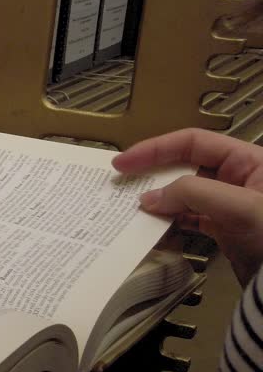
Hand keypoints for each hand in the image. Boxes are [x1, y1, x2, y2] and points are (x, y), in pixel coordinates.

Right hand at [113, 128, 262, 284]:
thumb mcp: (238, 207)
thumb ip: (191, 194)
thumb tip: (149, 198)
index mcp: (248, 160)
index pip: (192, 142)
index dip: (155, 148)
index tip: (124, 162)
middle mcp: (238, 178)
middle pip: (184, 166)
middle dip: (153, 175)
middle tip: (123, 184)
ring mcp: (230, 205)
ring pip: (184, 194)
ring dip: (159, 201)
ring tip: (135, 208)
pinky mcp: (226, 229)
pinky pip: (190, 219)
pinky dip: (170, 223)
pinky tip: (156, 228)